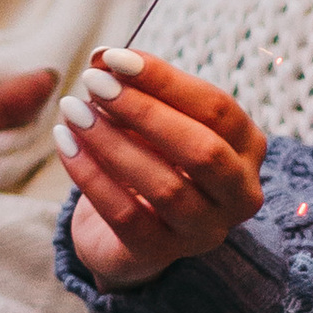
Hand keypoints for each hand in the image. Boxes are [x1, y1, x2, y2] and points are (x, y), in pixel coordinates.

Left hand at [60, 48, 265, 290]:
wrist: (125, 229)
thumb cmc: (149, 157)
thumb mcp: (151, 119)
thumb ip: (137, 86)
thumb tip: (105, 59)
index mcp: (247, 148)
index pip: (217, 108)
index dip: (165, 79)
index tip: (115, 57)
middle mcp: (239, 194)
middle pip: (202, 151)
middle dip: (144, 112)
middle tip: (94, 84)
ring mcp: (204, 231)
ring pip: (165, 187)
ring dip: (113, 143)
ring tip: (73, 110)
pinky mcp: (161, 254)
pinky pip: (125, 216)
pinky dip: (91, 176)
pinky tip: (66, 143)